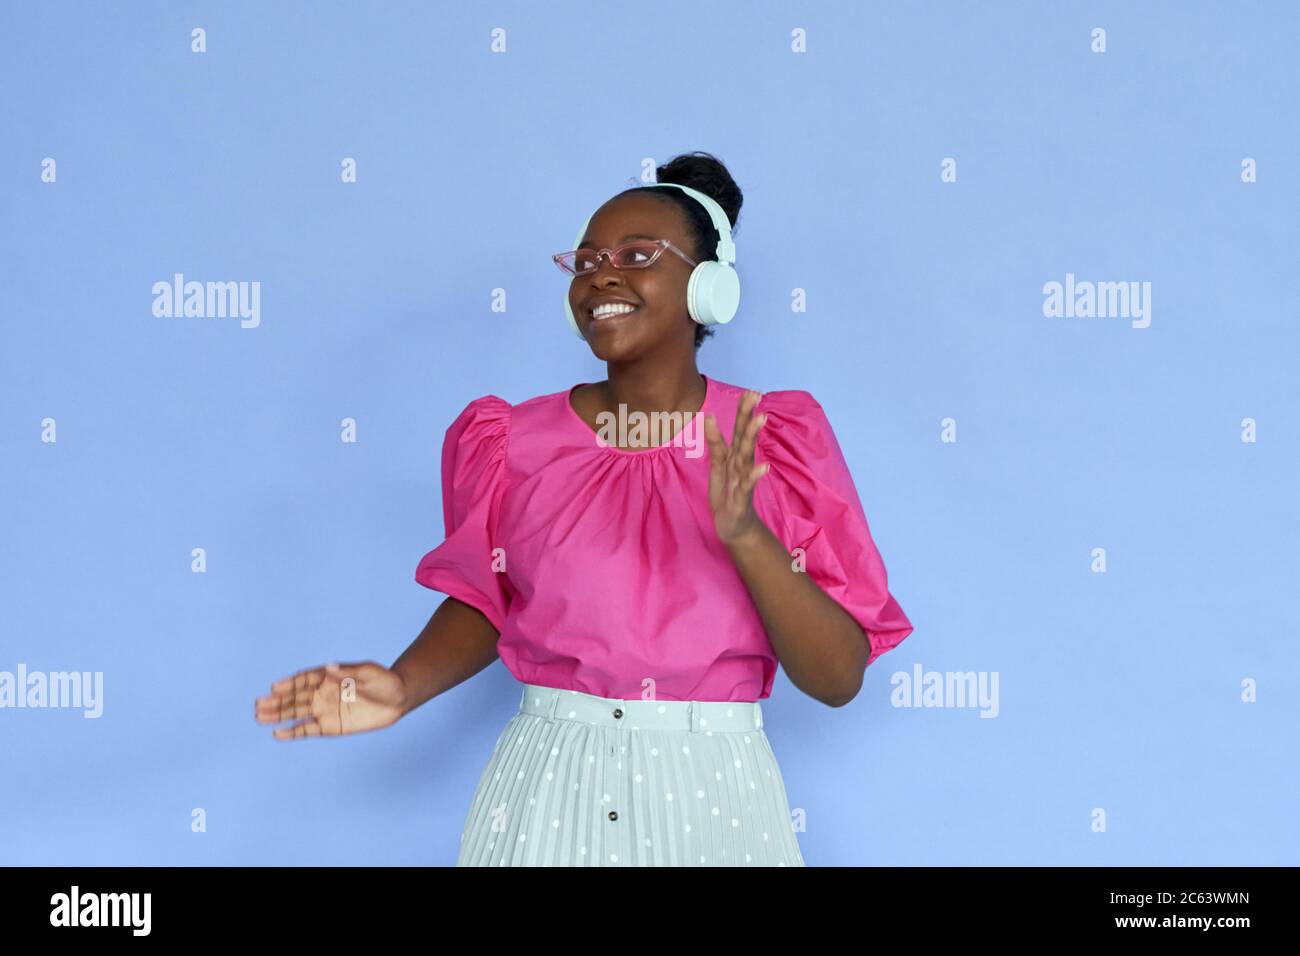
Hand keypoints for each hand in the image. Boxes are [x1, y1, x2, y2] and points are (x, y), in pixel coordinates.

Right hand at [254, 661, 406, 738]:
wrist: (398, 699)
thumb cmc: (385, 681)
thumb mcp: (369, 672)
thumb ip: (349, 671)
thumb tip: (329, 667)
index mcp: (330, 676)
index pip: (305, 679)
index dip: (290, 683)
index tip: (275, 687)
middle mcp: (323, 692)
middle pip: (296, 697)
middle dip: (277, 701)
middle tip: (258, 705)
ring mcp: (325, 709)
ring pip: (297, 712)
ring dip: (278, 715)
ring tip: (259, 717)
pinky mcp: (331, 726)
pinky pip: (308, 729)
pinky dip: (293, 731)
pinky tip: (278, 733)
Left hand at [703, 389, 769, 546]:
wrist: (733, 525)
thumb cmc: (727, 492)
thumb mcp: (718, 465)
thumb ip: (716, 443)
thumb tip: (710, 416)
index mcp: (734, 456)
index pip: (739, 430)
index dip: (743, 411)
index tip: (750, 391)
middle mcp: (741, 465)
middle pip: (745, 437)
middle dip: (749, 416)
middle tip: (756, 394)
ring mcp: (743, 480)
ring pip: (747, 456)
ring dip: (753, 437)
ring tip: (760, 419)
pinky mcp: (741, 498)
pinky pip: (748, 485)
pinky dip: (755, 476)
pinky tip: (764, 467)